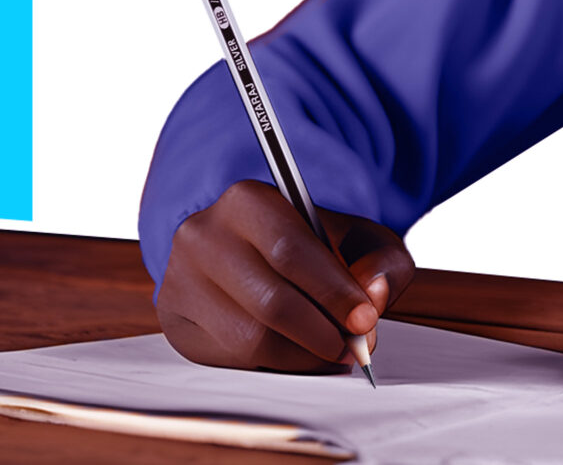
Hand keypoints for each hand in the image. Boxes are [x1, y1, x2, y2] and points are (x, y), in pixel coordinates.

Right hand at [156, 180, 414, 372]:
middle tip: (356, 346)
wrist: (261, 253)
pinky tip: (300, 353)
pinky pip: (231, 359)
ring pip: (249, 337)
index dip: (332, 291)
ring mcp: (180, 280)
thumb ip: (382, 261)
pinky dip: (276, 364)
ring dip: (303, 355)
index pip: (289, 251)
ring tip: (334, 351)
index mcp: (248, 201)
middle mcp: (203, 235)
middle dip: (323, 331)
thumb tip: (372, 295)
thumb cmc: (318, 247)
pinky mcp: (175, 321)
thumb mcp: (361, 240)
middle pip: (269, 301)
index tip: (365, 320)